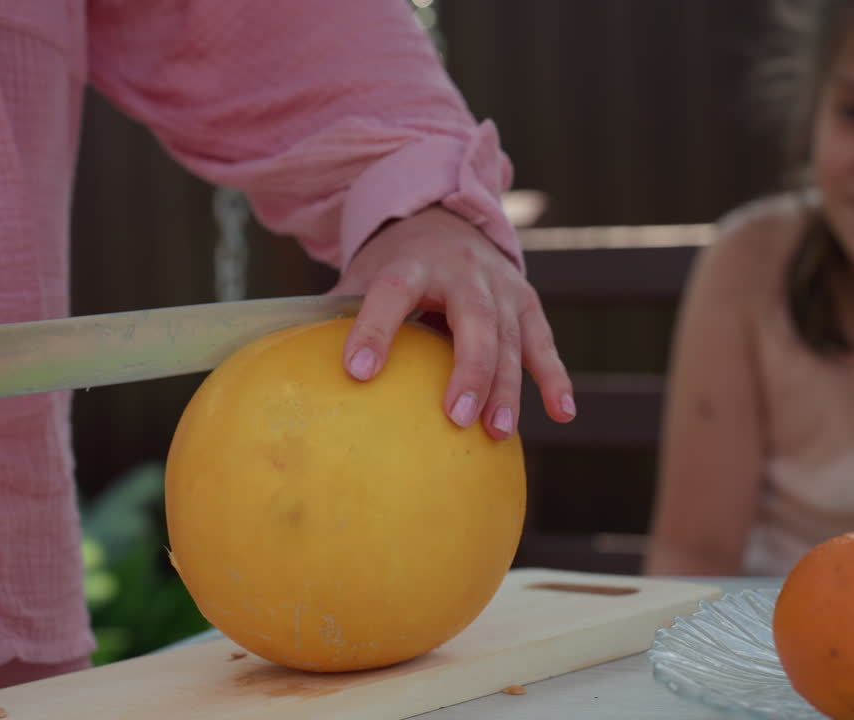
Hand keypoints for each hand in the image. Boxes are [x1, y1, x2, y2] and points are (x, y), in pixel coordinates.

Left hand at [331, 206, 574, 439]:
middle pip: (472, 319)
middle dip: (469, 368)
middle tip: (457, 415)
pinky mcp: (526, 301)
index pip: (392, 291)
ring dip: (508, 386)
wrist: (446, 217)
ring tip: (497, 432)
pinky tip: (562, 412)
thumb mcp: (364, 274)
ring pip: (511, 337)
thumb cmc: (395, 264)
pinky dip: (554, 377)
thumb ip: (338, 314)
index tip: (359, 372)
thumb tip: (290, 368)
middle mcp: (463, 271)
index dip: (376, 329)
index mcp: (411, 263)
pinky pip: (543, 342)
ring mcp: (500, 285)